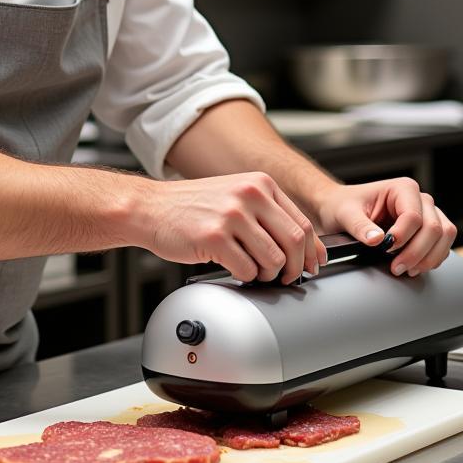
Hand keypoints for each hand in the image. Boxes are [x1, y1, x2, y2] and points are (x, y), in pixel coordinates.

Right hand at [137, 172, 326, 283]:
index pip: (302, 222)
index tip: (312, 265)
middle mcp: (249, 194)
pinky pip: (247, 270)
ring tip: (253, 272)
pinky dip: (244, 277)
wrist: (149, 207)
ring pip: (274, 259)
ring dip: (267, 275)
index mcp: (259, 183)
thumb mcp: (234, 195)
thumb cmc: (190, 207)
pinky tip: (232, 269)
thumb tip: (301, 245)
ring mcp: (231, 215)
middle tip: (286, 278)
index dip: (312, 251)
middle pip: (295, 241)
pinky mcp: (214, 237)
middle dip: (295, 268)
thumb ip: (266, 213)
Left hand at [313, 178, 456, 276]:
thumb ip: (360, 225)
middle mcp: (419, 199)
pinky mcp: (428, 229)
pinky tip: (414, 266)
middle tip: (396, 267)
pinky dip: (431, 259)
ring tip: (407, 269)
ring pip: (444, 236)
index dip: (403, 237)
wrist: (340, 208)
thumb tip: (376, 239)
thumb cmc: (343, 206)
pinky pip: (442, 245)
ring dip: (428, 258)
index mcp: (402, 188)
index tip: (386, 249)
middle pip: (434, 228)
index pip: (414, 216)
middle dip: (416, 252)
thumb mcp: (345, 214)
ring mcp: (427, 213)